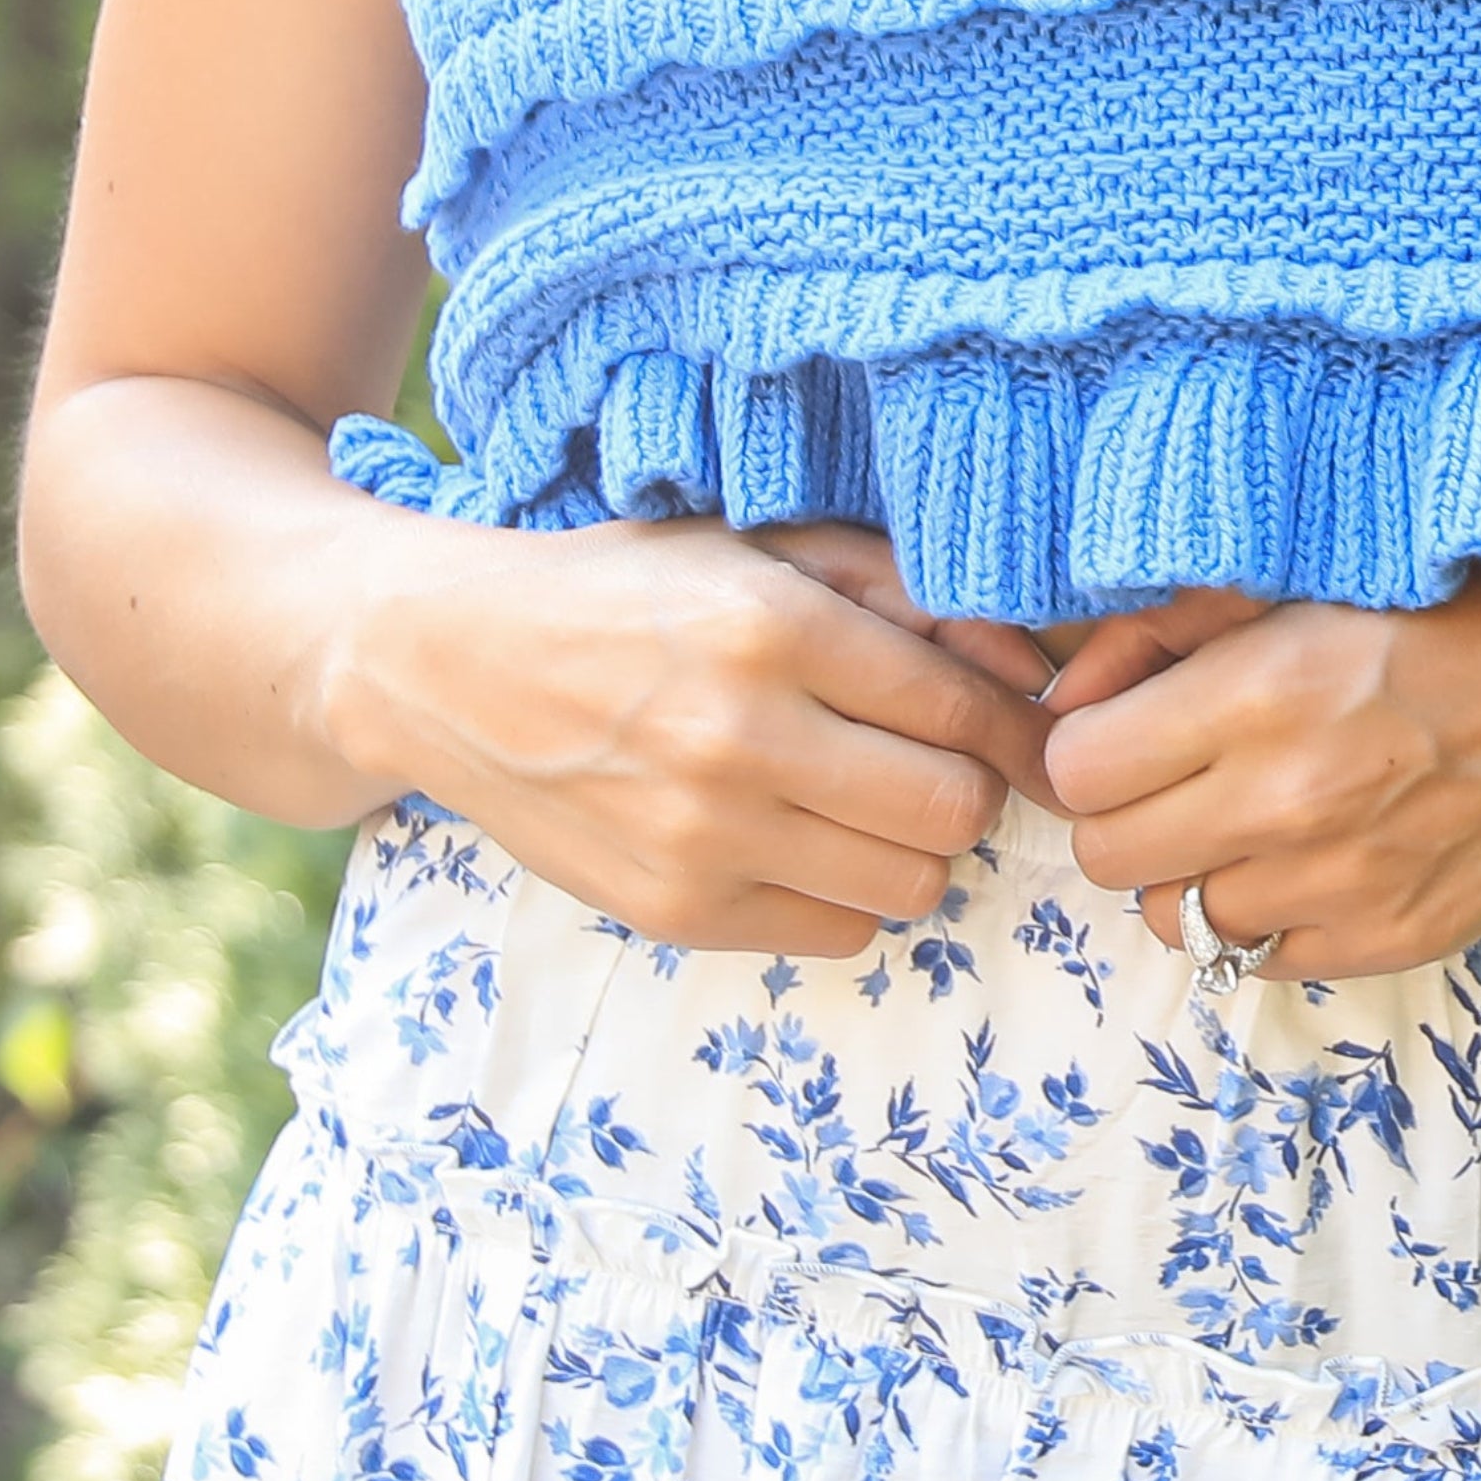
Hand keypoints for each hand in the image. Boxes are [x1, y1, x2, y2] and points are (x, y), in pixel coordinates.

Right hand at [334, 512, 1057, 954]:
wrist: (451, 666)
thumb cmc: (627, 591)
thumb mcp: (759, 546)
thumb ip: (901, 588)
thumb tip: (1029, 663)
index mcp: (771, 629)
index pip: (961, 710)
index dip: (1010, 720)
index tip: (1016, 719)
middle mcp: (740, 739)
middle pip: (953, 809)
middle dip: (967, 783)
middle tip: (931, 756)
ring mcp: (703, 838)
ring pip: (909, 884)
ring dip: (914, 844)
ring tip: (869, 797)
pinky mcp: (674, 911)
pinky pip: (837, 934)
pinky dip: (847, 894)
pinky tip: (806, 838)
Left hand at [1037, 569, 1480, 979]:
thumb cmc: (1471, 592)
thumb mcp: (1311, 570)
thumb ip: (1173, 627)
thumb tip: (1068, 692)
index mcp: (1267, 694)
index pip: (1078, 772)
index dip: (1091, 743)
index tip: (1129, 720)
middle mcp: (1296, 804)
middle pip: (1110, 859)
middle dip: (1127, 809)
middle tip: (1181, 766)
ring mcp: (1350, 887)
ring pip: (1180, 921)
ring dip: (1195, 868)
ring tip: (1252, 808)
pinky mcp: (1403, 939)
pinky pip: (1270, 958)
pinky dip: (1272, 912)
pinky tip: (1320, 847)